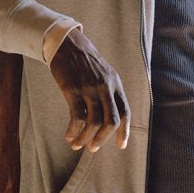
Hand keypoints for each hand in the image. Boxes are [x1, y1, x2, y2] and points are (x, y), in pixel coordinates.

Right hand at [49, 28, 130, 152]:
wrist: (68, 44)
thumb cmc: (86, 62)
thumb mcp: (105, 73)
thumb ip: (109, 91)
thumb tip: (109, 116)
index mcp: (116, 84)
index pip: (125, 112)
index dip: (125, 131)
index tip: (121, 146)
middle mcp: (106, 87)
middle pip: (111, 121)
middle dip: (103, 139)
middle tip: (93, 148)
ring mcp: (90, 89)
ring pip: (93, 122)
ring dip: (84, 138)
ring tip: (77, 145)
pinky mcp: (73, 90)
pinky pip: (77, 117)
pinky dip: (73, 131)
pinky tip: (69, 136)